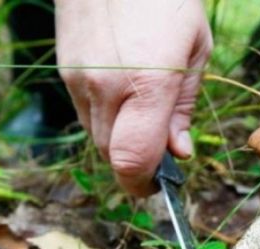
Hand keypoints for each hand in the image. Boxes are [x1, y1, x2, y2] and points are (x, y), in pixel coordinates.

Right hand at [55, 0, 211, 195]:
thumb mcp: (196, 51)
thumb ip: (183, 107)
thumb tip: (178, 153)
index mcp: (148, 83)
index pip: (132, 160)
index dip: (143, 184)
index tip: (157, 187)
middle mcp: (106, 86)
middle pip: (112, 156)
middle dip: (135, 165)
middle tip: (159, 152)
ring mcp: (79, 77)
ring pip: (95, 137)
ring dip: (119, 141)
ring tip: (142, 115)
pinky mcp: (64, 69)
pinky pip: (84, 112)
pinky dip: (104, 119)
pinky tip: (122, 95)